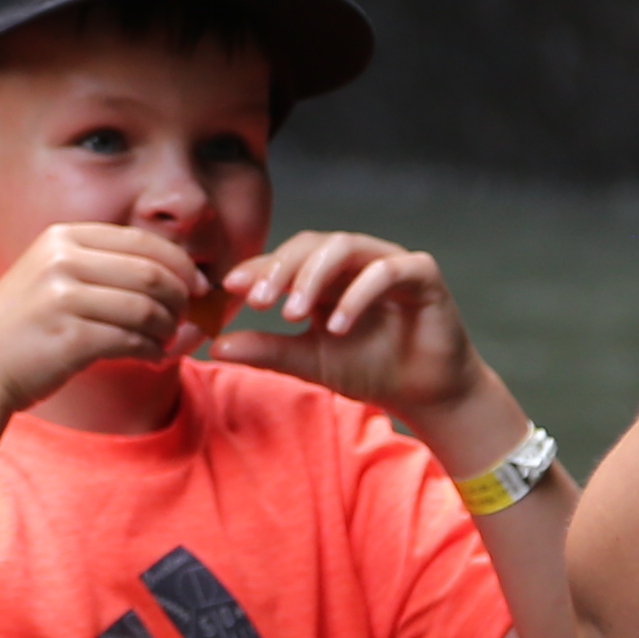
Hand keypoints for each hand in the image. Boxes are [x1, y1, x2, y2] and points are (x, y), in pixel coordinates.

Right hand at [0, 220, 209, 410]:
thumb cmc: (28, 327)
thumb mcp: (56, 275)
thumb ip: (108, 266)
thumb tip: (186, 276)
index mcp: (62, 237)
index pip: (142, 241)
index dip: (181, 264)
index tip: (198, 287)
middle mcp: (61, 260)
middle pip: (151, 272)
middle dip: (179, 299)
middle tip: (184, 319)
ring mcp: (62, 298)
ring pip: (146, 308)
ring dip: (167, 329)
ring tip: (165, 342)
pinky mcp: (69, 337)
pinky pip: (132, 340)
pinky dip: (152, 350)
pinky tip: (151, 357)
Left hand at [199, 229, 484, 435]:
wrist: (423, 393)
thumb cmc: (370, 369)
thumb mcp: (309, 360)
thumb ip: (267, 350)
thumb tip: (214, 346)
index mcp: (327, 274)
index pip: (288, 258)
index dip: (259, 268)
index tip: (229, 287)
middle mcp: (356, 260)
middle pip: (312, 244)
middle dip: (281, 269)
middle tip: (258, 300)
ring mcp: (389, 261)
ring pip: (345, 246)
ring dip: (314, 276)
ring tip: (293, 312)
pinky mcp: (421, 273)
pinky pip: (387, 270)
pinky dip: (359, 293)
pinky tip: (339, 325)